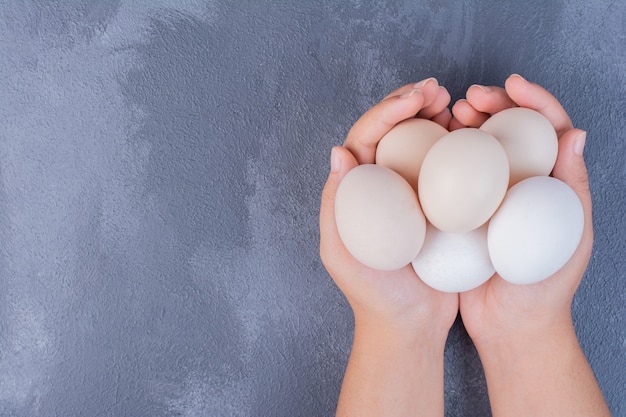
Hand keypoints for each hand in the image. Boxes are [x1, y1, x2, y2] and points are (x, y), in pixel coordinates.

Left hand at [320, 78, 457, 337]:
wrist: (409, 324)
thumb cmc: (373, 293)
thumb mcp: (342, 254)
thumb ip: (336, 205)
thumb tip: (339, 150)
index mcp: (356, 189)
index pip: (367, 137)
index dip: (388, 111)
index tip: (416, 98)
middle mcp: (381, 184)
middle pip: (393, 131)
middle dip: (411, 102)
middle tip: (437, 89)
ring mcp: (411, 193)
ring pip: (421, 143)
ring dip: (435, 116)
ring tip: (455, 102)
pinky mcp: (438, 206)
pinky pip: (448, 168)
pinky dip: (457, 146)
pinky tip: (472, 133)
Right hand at [453, 74, 592, 346]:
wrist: (510, 327)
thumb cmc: (545, 287)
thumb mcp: (568, 238)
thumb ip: (572, 187)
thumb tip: (575, 133)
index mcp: (551, 183)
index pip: (547, 128)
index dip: (531, 100)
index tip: (508, 85)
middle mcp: (519, 184)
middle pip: (508, 130)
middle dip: (491, 104)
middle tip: (467, 99)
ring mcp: (489, 198)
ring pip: (477, 148)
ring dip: (464, 125)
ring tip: (448, 115)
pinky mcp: (463, 213)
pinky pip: (451, 177)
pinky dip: (441, 156)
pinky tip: (427, 146)